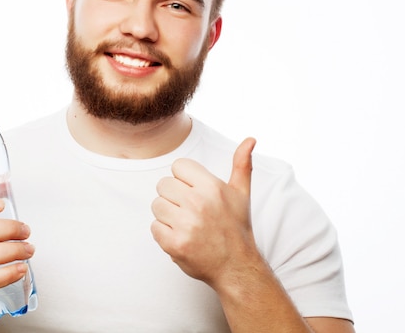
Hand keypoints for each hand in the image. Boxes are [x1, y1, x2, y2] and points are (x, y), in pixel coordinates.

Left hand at [150, 137, 257, 288]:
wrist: (236, 266)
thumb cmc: (236, 227)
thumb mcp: (241, 193)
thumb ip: (242, 164)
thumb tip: (250, 139)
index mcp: (211, 187)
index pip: (178, 166)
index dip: (184, 179)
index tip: (195, 192)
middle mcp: (198, 203)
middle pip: (163, 184)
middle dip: (174, 197)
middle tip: (190, 210)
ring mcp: (185, 225)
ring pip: (156, 205)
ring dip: (167, 215)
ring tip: (185, 223)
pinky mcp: (174, 244)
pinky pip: (154, 227)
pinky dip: (163, 233)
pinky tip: (181, 236)